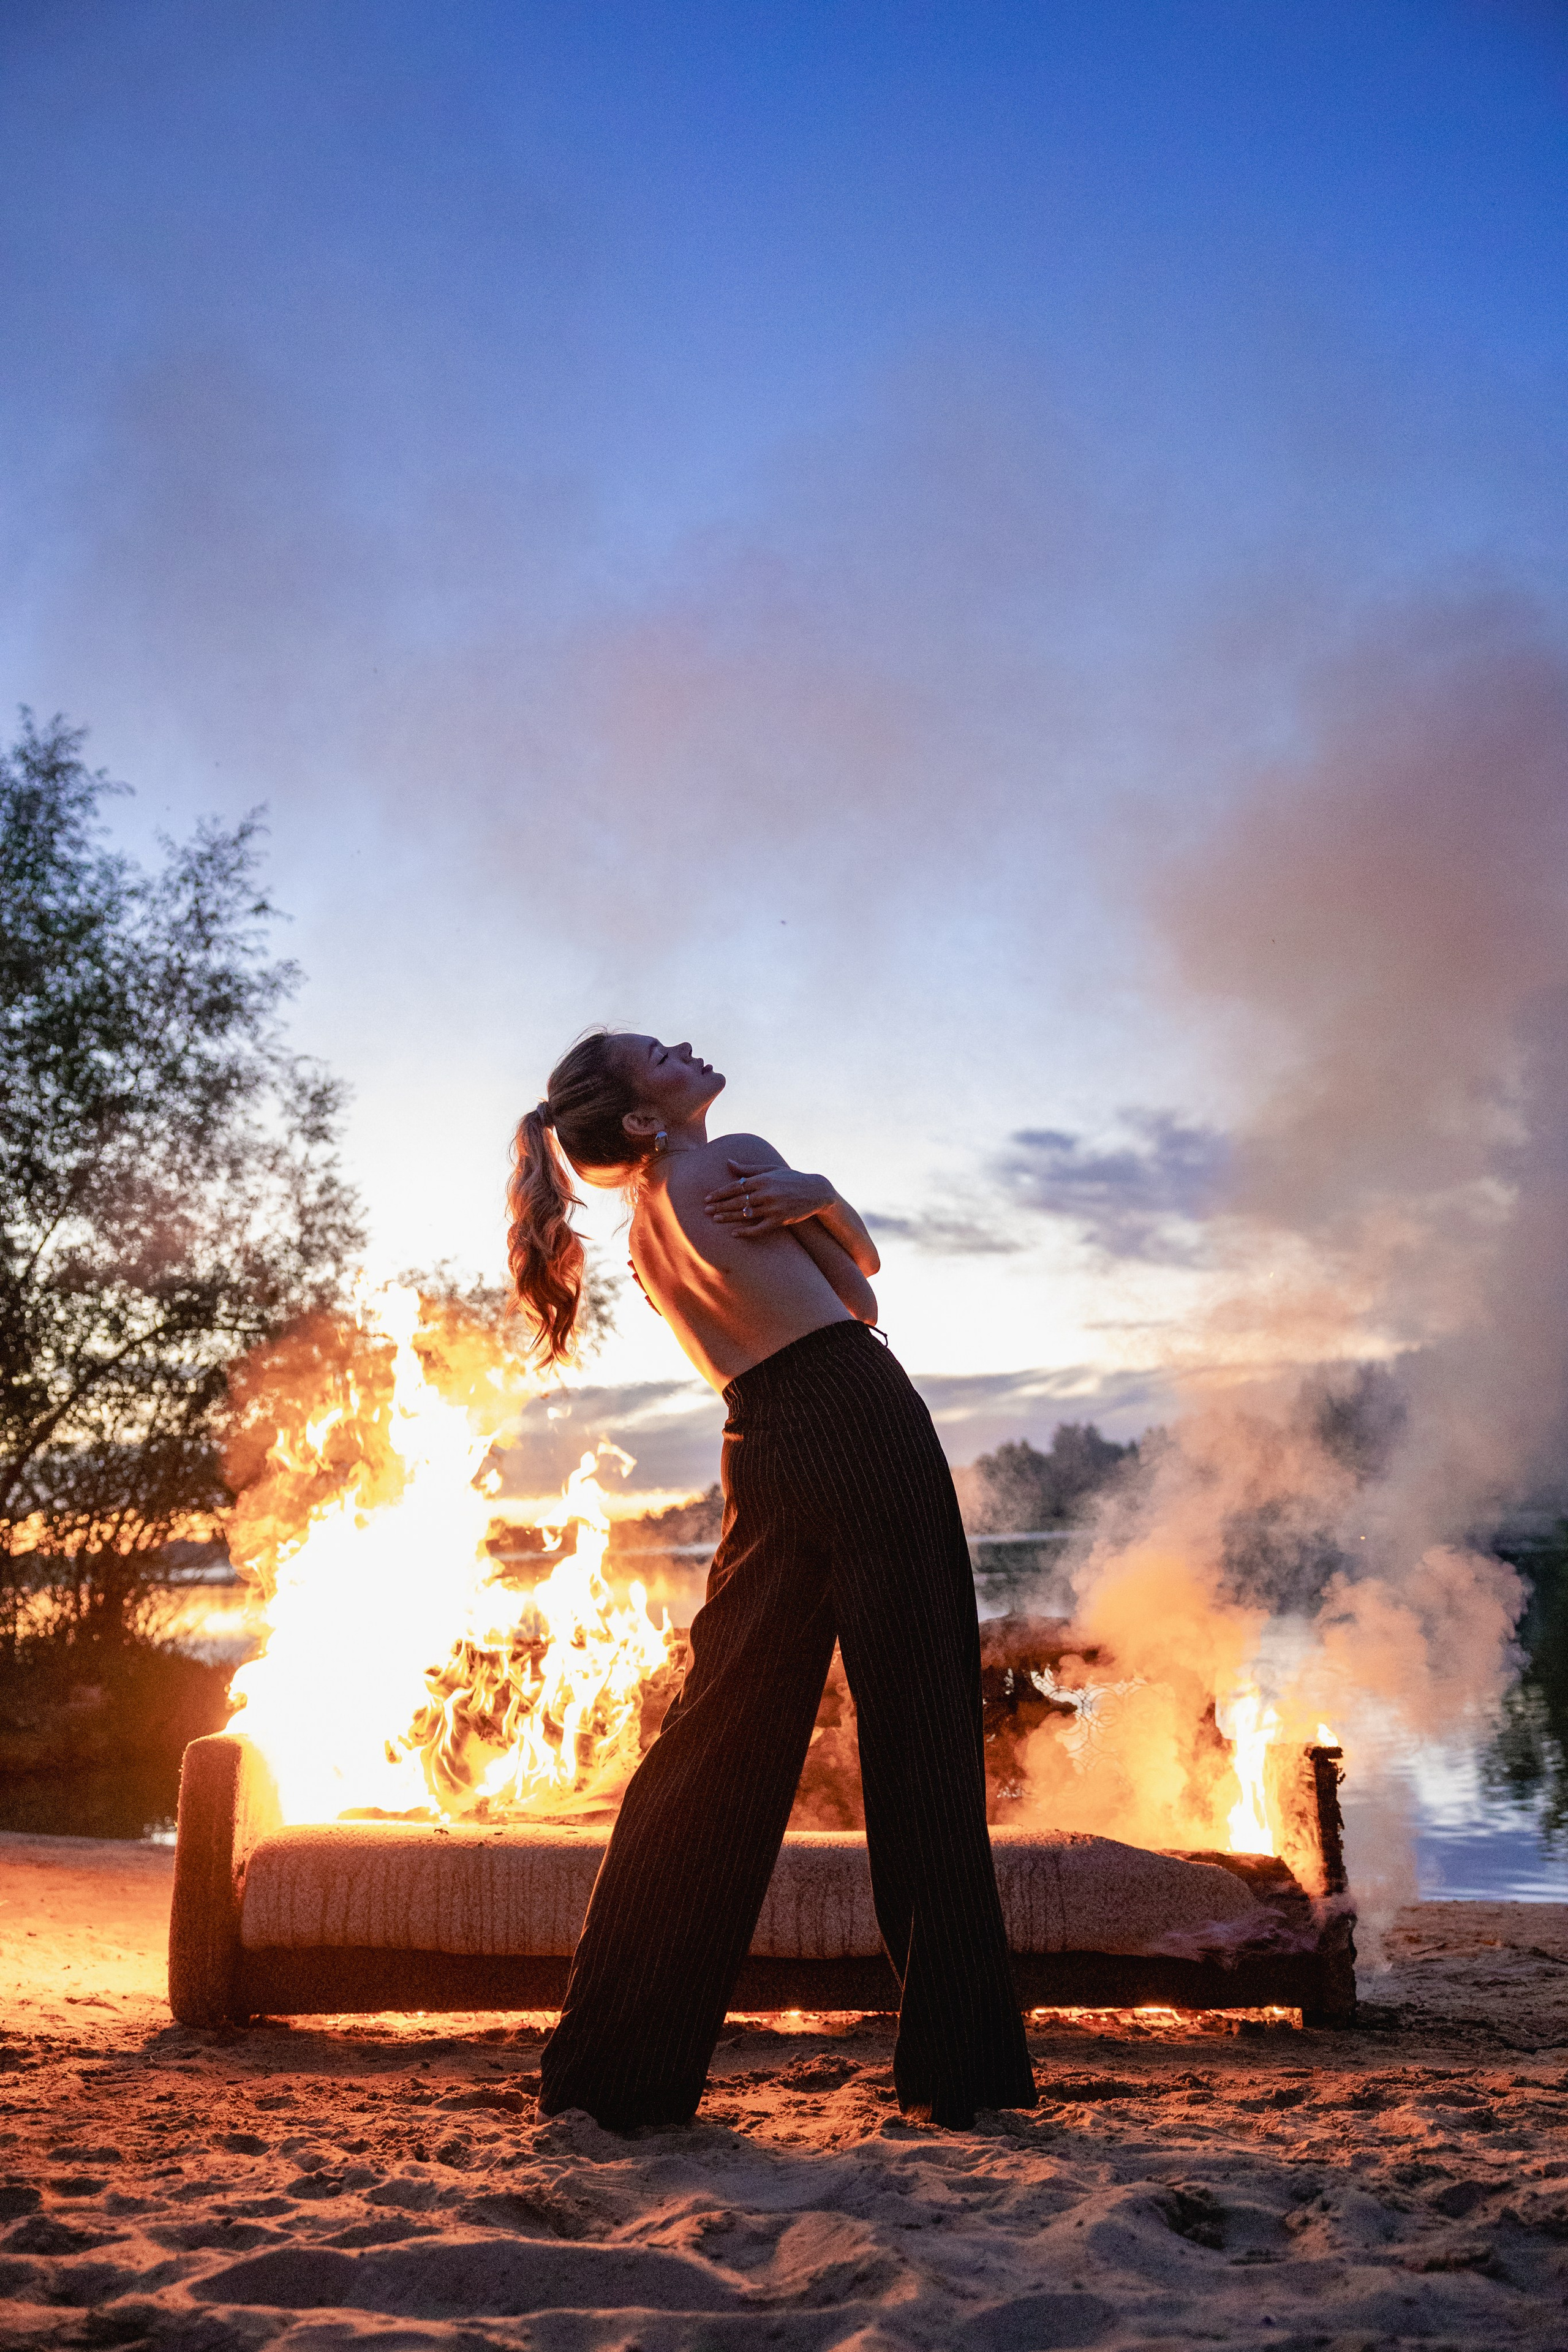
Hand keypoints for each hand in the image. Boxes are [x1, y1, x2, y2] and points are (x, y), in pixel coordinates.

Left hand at [705, 1158, 835, 1235]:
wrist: (817, 1191)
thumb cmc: (791, 1178)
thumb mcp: (771, 1169)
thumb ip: (748, 1169)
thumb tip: (728, 1162)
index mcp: (763, 1179)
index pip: (736, 1187)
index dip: (720, 1193)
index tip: (708, 1198)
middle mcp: (767, 1193)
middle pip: (738, 1201)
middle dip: (721, 1206)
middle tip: (706, 1211)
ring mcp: (773, 1208)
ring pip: (746, 1214)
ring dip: (729, 1217)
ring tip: (715, 1219)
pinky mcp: (780, 1220)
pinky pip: (759, 1228)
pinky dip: (746, 1231)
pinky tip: (734, 1233)